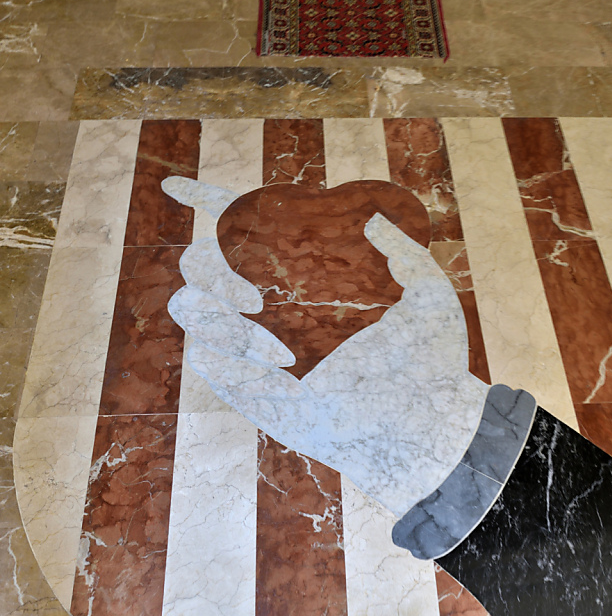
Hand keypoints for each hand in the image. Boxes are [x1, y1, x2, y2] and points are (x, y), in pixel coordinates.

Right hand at [164, 177, 488, 518]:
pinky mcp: (243, 390)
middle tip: (257, 297)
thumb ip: (407, 252)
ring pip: (189, 306)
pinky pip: (203, 356)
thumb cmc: (429, 366)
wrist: (418, 428)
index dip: (204, 203)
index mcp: (303, 280)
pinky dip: (229, 352)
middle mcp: (268, 308)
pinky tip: (281, 368)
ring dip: (220, 316)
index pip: (240, 232)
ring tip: (276, 343)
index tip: (176, 187)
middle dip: (210, 268)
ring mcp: (250, 349)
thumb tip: (372, 218)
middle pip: (198, 264)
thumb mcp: (430, 296)